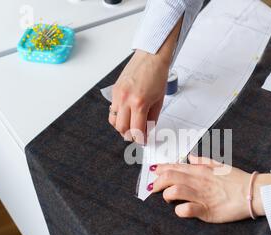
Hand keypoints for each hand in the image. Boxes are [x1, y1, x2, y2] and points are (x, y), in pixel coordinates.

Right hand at [109, 17, 182, 142]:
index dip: (140, 139)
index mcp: (139, 103)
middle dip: (130, 135)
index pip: (136, 130)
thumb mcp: (159, 101)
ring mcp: (118, 95)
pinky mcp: (114, 91)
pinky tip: (126, 115)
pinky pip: (112, 110)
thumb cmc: (157, 75)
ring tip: (131, 126)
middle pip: (122, 129)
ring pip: (114, 121)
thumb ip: (152, 119)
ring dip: (121, 127)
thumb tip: (147, 131)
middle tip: (138, 135)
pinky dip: (118, 116)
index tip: (143, 141)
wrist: (151, 57)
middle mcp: (126, 100)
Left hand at [150, 155, 265, 222]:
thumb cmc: (237, 180)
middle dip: (158, 182)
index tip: (153, 171)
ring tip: (168, 198)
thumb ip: (203, 161)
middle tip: (154, 188)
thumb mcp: (219, 166)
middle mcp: (198, 181)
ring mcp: (202, 196)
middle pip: (170, 177)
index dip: (161, 168)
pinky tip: (180, 210)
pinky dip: (180, 210)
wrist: (253, 192)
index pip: (175, 167)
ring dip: (167, 195)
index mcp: (200, 170)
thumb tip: (191, 157)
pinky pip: (187, 209)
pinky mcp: (207, 211)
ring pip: (175, 191)